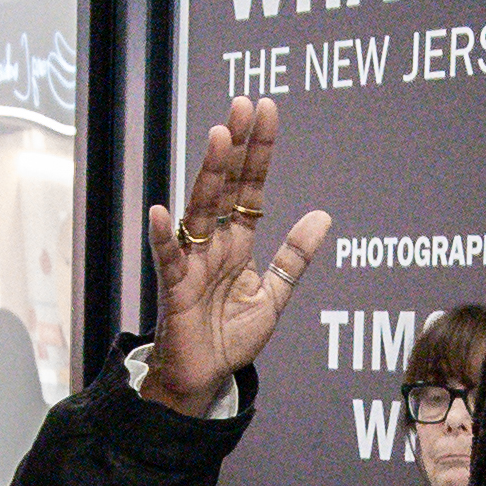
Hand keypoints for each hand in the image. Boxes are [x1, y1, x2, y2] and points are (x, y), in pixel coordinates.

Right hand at [142, 98, 331, 415]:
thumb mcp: (273, 295)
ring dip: (208, 174)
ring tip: (218, 137)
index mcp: (238, 243)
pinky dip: (163, 237)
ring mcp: (192, 263)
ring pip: (200, 210)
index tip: (265, 111)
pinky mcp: (175, 290)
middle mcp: (213, 245)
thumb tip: (323, 216)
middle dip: (235, 147)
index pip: (249, 188)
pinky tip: (162, 212)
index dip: (258, 152)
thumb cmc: (229, 337)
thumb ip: (294, 257)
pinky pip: (168, 260)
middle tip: (244, 106)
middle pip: (225, 187)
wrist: (204, 379)